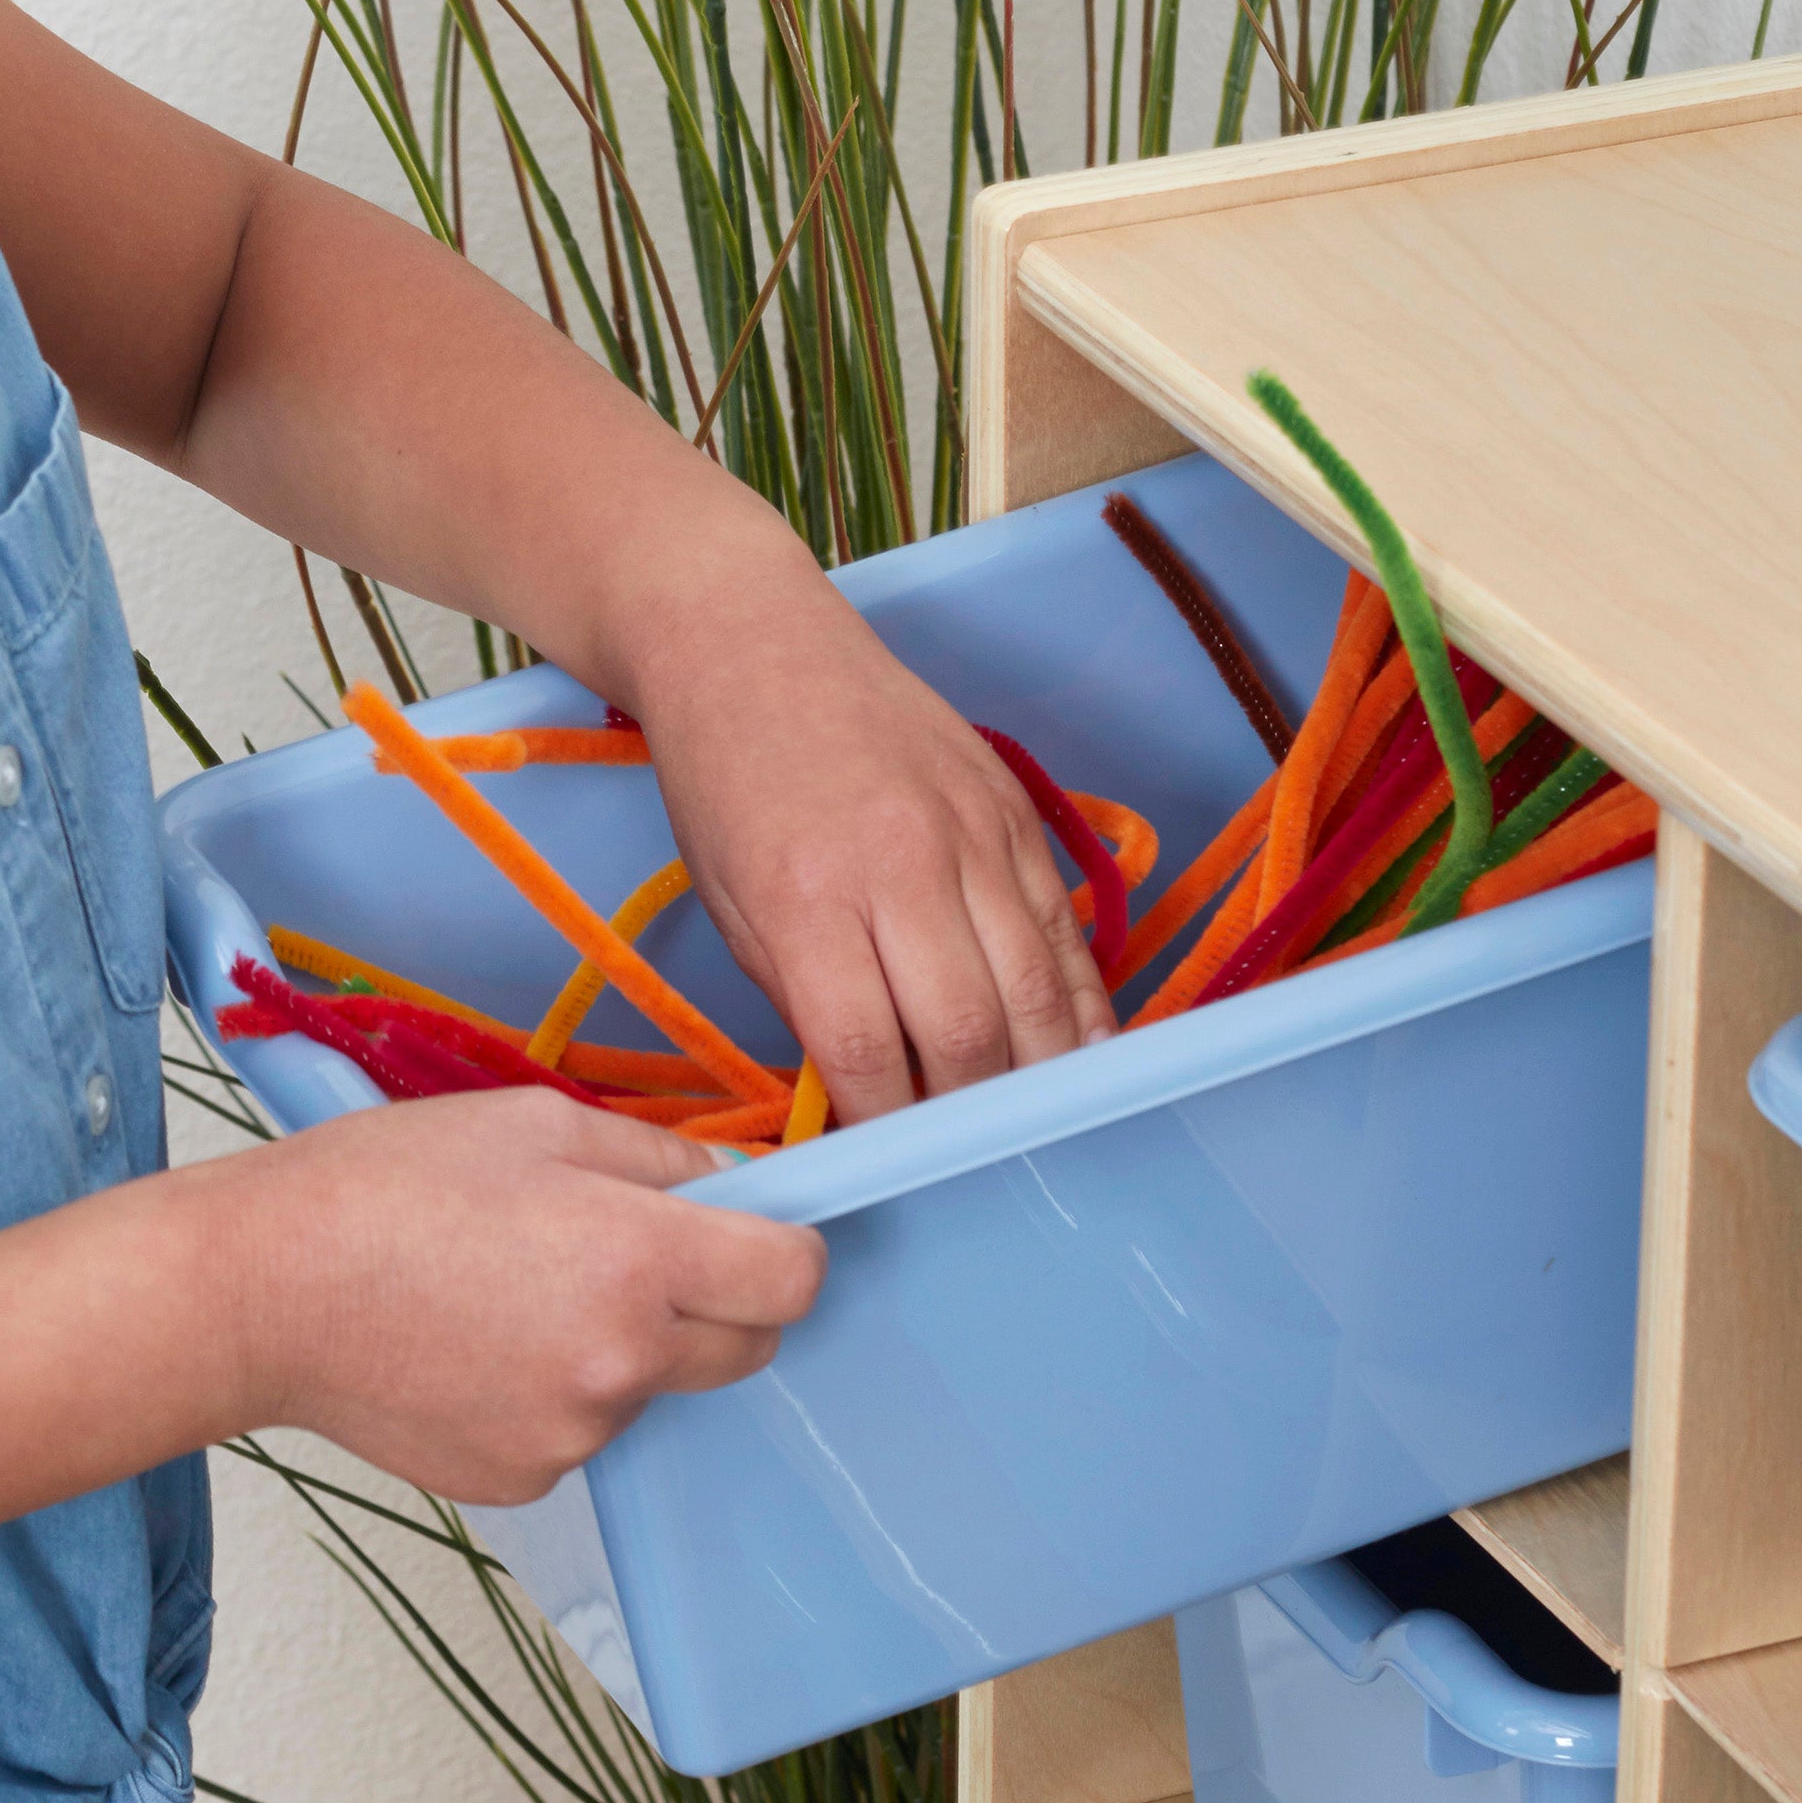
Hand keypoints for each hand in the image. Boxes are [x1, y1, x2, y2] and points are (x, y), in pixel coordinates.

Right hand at [210, 1092, 826, 1500]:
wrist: (260, 1292)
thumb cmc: (380, 1188)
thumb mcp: (531, 1123)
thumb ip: (654, 1158)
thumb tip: (729, 1189)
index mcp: (637, 1261)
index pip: (793, 1281)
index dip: (785, 1247)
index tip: (755, 1231)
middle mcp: (621, 1363)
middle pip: (747, 1349)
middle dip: (719, 1300)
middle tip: (630, 1252)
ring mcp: (573, 1435)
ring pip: (652, 1388)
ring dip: (623, 1346)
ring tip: (514, 1291)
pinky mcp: (524, 1479)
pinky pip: (581, 1431)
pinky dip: (555, 1393)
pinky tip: (478, 1343)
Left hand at [617, 552, 1115, 1123]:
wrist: (752, 640)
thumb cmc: (722, 778)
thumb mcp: (729, 904)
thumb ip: (804, 999)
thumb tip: (873, 1091)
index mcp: (807, 899)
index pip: (869, 1054)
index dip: (888, 1127)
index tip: (892, 1162)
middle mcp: (902, 866)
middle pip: (971, 1034)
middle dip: (971, 1112)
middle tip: (964, 1152)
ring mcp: (972, 833)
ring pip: (1035, 989)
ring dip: (1039, 1073)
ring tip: (1031, 1122)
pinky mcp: (1014, 810)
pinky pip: (1065, 926)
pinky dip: (1078, 999)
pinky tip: (1078, 1051)